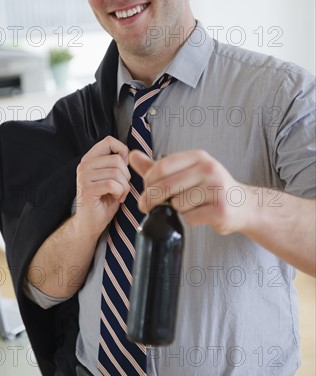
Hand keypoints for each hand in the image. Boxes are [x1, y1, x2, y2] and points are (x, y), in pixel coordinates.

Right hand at [75, 136, 130, 237]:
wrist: (90, 223)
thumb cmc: (104, 200)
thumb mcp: (112, 178)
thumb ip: (117, 164)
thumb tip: (131, 153)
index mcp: (90, 159)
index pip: (109, 141)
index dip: (123, 151)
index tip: (124, 167)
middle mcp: (84, 165)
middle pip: (117, 159)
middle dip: (126, 176)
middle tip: (121, 188)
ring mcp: (84, 177)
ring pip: (116, 173)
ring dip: (124, 187)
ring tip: (118, 194)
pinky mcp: (87, 189)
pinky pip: (113, 184)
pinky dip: (120, 193)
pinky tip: (116, 199)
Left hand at [129, 149, 252, 235]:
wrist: (243, 205)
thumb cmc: (210, 188)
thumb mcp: (186, 172)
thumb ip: (158, 167)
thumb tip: (132, 155)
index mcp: (198, 157)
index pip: (162, 166)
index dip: (148, 181)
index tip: (145, 190)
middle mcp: (209, 169)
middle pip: (166, 186)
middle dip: (151, 199)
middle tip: (146, 206)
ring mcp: (216, 189)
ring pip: (177, 204)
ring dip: (175, 210)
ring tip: (189, 207)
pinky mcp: (220, 210)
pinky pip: (189, 218)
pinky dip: (189, 220)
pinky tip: (200, 215)